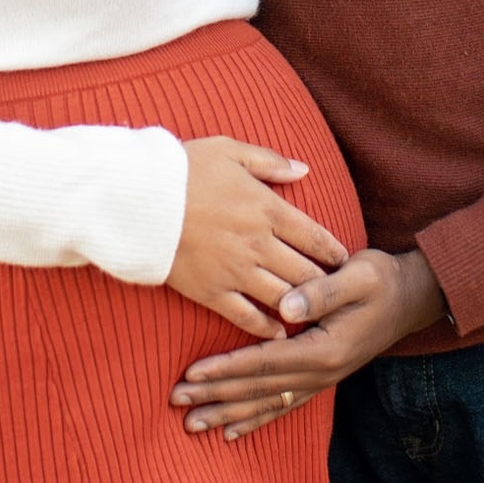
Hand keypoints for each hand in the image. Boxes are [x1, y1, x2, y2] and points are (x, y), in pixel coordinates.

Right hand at [165, 138, 351, 339]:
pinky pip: (247, 316)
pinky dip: (267, 328)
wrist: (139, 198)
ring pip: (283, 297)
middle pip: (305, 271)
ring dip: (303, 307)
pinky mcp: (212, 292)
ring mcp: (237, 271)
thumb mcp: (230, 150)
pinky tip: (279, 332)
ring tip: (314, 313)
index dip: (333, 250)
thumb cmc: (184, 168)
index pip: (313, 235)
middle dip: (325, 283)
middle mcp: (258, 244)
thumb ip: (270, 161)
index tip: (344, 260)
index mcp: (267, 208)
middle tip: (337, 292)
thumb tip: (303, 169)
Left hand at [170, 248, 445, 439]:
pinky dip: (256, 420)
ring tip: (193, 422)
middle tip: (178, 399)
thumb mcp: (357, 274)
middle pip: (260, 389)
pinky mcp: (320, 379)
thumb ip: (322, 290)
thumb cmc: (380, 279)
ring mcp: (321, 380)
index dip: (228, 368)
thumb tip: (287, 305)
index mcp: (326, 348)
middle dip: (216, 395)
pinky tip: (231, 431)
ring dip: (229, 413)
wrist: (411, 297)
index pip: (266, 362)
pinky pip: (283, 407)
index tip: (193, 371)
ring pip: (267, 404)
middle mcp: (321, 372)